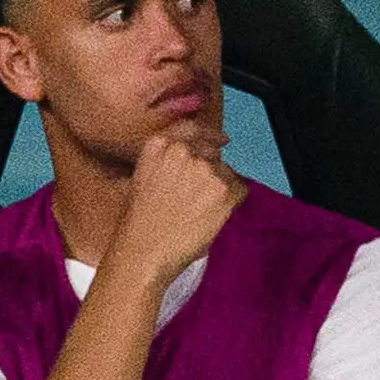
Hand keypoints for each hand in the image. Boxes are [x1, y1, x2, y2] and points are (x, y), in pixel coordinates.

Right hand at [106, 128, 245, 296]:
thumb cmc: (139, 223)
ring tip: (198, 211)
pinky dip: (232, 202)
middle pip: (212, 154)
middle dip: (210, 172)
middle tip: (198, 196)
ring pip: (226, 172)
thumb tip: (196, 156)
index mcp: (157, 146)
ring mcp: (204, 169)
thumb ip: (167, 162)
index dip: (208, 135)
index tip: (221, 140)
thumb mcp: (143, 179)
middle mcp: (182, 151)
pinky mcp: (223, 189)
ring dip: (220, 189)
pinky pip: (240, 189)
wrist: (144, 251)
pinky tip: (211, 216)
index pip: (190, 128)